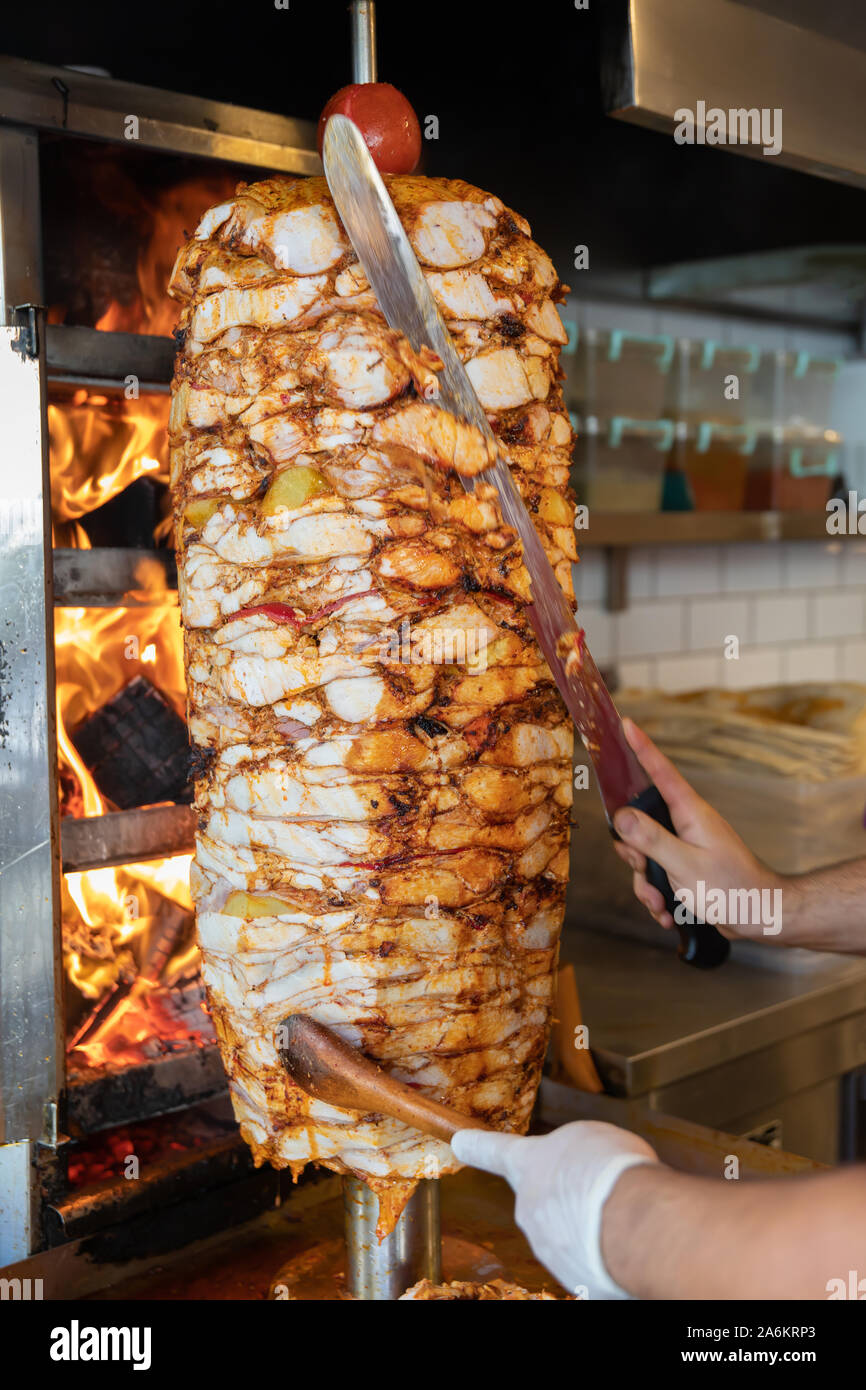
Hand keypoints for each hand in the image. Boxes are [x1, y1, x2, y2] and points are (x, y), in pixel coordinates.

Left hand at [450, 1121, 658, 1298]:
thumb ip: (574, 1154)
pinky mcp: (572, 1279)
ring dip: (592, 1226)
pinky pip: (590, 1261)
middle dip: (570, 1197)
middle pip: (544, 1200)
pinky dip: (606, 1254)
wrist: (632, 1224)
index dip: (477, 1146)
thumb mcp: (589, 1138)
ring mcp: (548, 1248)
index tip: (459, 1142)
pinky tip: (628, 1242)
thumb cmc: (611, 1170)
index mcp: (529, 1165)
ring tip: (623, 1215)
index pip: (494, 1151)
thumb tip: (581, 1170)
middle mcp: (529, 1208)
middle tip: (606, 1189)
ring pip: (569, 1233)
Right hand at [612, 719, 781, 941]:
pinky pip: (656, 874)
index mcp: (691, 813)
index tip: (626, 724)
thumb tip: (622, 816)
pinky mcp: (685, 867)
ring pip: (645, 854)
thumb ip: (651, 840)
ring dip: (646, 882)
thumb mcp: (686, 865)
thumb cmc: (733, 889)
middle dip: (634, 852)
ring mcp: (685, 846)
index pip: (661, 771)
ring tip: (661, 902)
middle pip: (640, 822)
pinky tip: (668, 912)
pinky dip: (657, 895)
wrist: (761, 918)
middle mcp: (686, 825)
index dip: (642, 747)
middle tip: (643, 869)